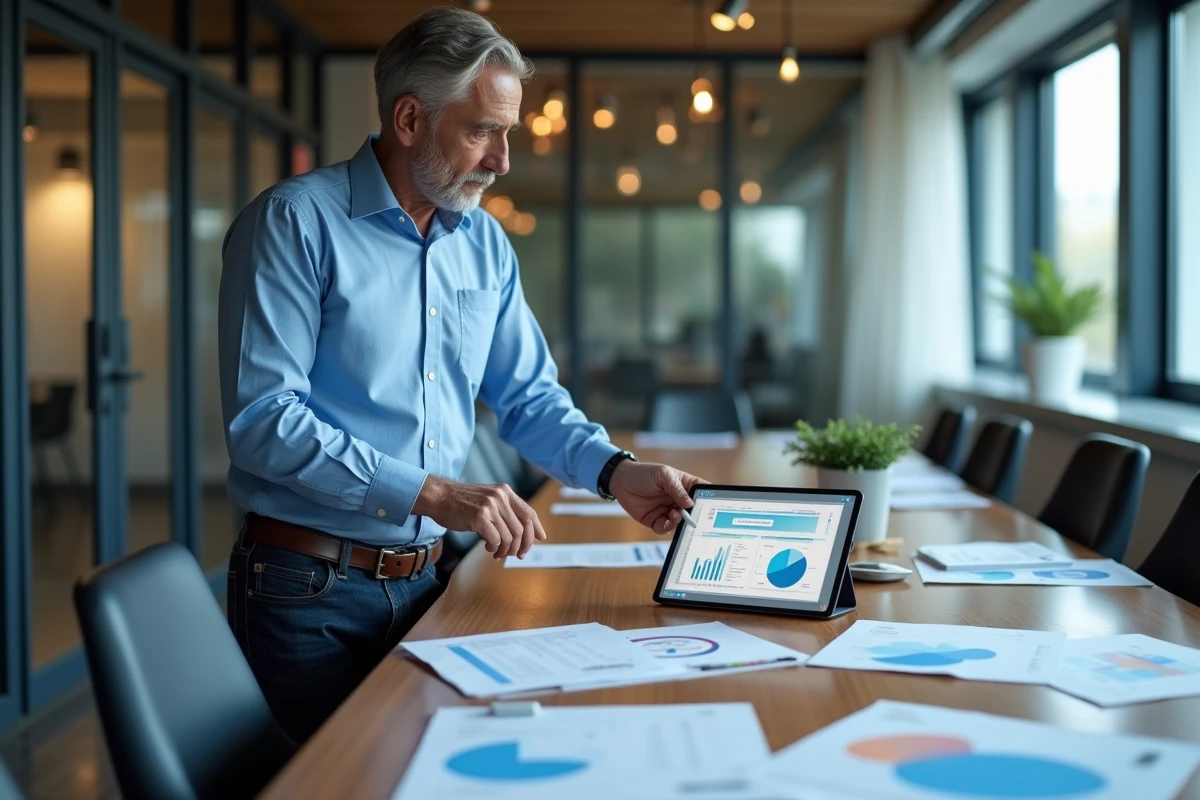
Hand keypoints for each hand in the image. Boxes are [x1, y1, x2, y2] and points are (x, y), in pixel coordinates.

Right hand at [413, 476, 545, 559]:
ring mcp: (490, 506)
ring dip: (505, 550)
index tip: (540, 539)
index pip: (529, 512)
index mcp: (505, 492)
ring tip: (497, 552)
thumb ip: (504, 510)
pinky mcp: (479, 517)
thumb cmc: (462, 502)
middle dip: (522, 545)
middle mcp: (500, 497)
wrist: (439, 496)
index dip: (536, 528)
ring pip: (510, 537)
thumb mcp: (488, 499)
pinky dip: (494, 548)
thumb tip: (522, 531)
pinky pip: (496, 540)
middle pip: (522, 528)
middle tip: (516, 555)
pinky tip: (488, 548)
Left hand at [608, 460, 707, 533]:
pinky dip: (666, 528)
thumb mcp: (663, 475)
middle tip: (692, 517)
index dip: (709, 499)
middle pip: (693, 511)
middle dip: (694, 516)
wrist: (620, 481)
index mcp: (684, 485)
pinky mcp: (656, 520)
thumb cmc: (643, 473)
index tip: (714, 506)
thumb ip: (677, 489)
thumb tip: (690, 503)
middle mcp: (678, 500)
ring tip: (674, 515)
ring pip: (680, 522)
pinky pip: (665, 529)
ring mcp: (668, 511)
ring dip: (679, 522)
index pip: (701, 492)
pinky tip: (665, 522)